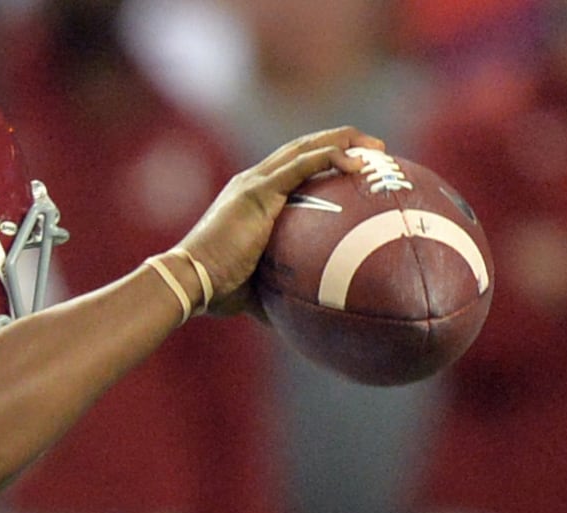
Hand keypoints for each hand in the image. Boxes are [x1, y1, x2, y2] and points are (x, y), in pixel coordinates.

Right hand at [170, 127, 382, 315]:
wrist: (189, 282)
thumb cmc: (215, 292)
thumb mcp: (256, 289)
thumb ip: (280, 292)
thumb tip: (305, 316)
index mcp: (251, 198)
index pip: (293, 167)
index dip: (324, 160)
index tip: (357, 168)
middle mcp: (252, 182)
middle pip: (304, 148)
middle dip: (342, 141)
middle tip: (377, 149)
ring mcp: (254, 183)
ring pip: (307, 147)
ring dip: (344, 141)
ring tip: (377, 148)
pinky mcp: (257, 190)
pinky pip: (303, 164)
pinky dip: (332, 157)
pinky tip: (359, 163)